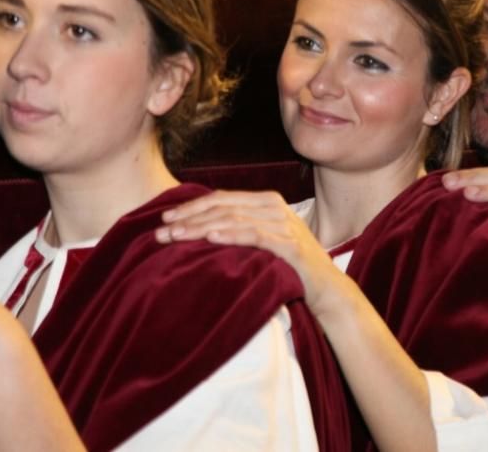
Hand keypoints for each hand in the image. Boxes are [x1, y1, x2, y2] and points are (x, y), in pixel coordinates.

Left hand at [156, 191, 343, 314]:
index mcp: (267, 201)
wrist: (327, 289)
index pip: (222, 198)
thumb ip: (240, 228)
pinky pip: (256, 235)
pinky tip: (211, 238)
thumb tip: (200, 229)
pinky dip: (231, 235)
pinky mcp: (290, 245)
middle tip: (160, 231)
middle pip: (223, 207)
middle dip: (189, 218)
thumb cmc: (290, 266)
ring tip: (176, 237)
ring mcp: (284, 224)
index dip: (192, 206)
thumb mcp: (264, 240)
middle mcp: (275, 207)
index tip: (165, 218)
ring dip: (201, 228)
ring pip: (234, 219)